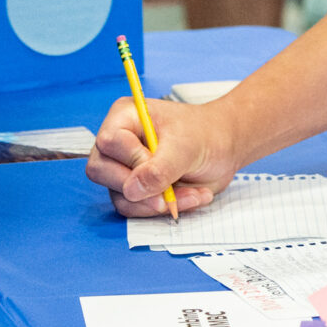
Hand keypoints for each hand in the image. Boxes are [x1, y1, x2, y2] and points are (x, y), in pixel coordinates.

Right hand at [85, 95, 242, 217]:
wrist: (224, 148)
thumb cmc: (205, 134)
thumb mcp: (186, 147)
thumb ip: (159, 168)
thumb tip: (132, 189)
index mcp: (125, 117)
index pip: (109, 142)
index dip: (132, 159)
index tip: (159, 164)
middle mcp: (118, 144)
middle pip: (102, 171)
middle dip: (139, 189)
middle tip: (168, 193)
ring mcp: (124, 168)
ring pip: (120, 196)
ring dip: (157, 203)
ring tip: (192, 194)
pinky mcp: (135, 190)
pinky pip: (136, 209)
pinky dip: (164, 209)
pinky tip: (190, 197)